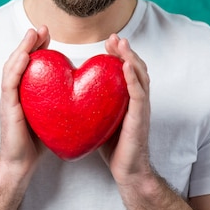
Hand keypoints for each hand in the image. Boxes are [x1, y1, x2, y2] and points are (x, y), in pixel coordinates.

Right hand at [0, 26, 49, 177]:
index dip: (38, 47)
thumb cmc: (38, 143)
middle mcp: (15, 91)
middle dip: (30, 41)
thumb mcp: (52, 115)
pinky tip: (26, 55)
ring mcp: (8, 98)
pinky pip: (10, 82)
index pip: (30, 63)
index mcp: (25, 91)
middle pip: (20, 59)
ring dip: (22, 48)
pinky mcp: (6, 106)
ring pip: (12, 66)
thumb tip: (83, 89)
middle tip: (42, 28)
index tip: (48, 34)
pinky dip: (17, 66)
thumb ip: (61, 100)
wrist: (20, 166)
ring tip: (33, 34)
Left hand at [100, 34, 153, 185]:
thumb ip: (91, 103)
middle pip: (135, 68)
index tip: (108, 42)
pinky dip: (133, 78)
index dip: (118, 55)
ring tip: (121, 44)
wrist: (127, 171)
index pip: (125, 70)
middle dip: (125, 51)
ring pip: (140, 76)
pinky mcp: (140, 118)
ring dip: (130, 57)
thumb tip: (68, 90)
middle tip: (114, 38)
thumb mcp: (99, 118)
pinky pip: (138, 94)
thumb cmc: (111, 146)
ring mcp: (141, 108)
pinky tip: (126, 66)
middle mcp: (136, 100)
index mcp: (126, 98)